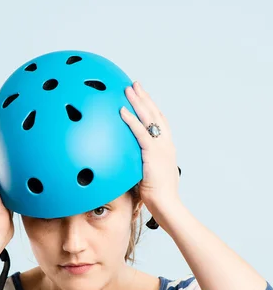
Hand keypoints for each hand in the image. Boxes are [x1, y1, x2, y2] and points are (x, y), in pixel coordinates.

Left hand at [120, 81, 181, 215]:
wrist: (167, 205)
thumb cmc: (158, 196)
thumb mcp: (149, 175)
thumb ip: (142, 164)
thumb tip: (129, 162)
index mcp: (166, 148)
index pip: (159, 122)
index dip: (151, 108)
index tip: (143, 96)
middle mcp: (166, 144)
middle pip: (155, 114)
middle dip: (144, 98)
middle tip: (134, 84)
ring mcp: (161, 147)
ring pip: (149, 118)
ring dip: (137, 102)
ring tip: (127, 89)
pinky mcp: (153, 153)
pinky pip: (140, 133)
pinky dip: (131, 120)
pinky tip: (121, 110)